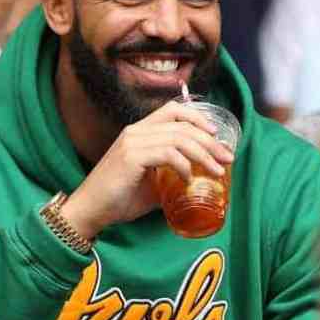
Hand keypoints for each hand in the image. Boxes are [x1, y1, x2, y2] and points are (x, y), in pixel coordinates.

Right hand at [60, 101, 234, 238]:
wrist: (91, 210)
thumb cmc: (119, 198)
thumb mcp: (151, 182)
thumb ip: (171, 175)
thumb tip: (199, 181)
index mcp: (139, 131)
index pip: (173, 110)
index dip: (198, 118)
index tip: (217, 134)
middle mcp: (136, 131)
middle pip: (182, 125)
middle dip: (210, 141)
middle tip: (227, 158)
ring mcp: (132, 142)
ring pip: (179, 138)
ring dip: (203, 155)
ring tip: (217, 172)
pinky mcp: (131, 157)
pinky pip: (167, 154)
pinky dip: (184, 166)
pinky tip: (189, 179)